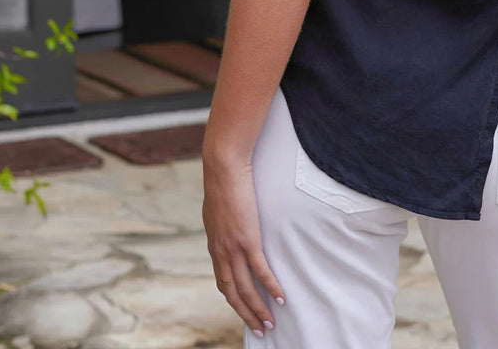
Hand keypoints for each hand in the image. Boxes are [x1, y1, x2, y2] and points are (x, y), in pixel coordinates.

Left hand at [202, 152, 284, 338]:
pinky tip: (281, 298)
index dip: (234, 300)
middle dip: (246, 314)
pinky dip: (271, 287)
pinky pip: (261, 271)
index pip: (223, 282)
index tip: (245, 311)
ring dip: (258, 309)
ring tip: (270, 323)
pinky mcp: (247, 240)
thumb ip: (222, 224)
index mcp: (215, 246)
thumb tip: (228, 225)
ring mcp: (234, 248)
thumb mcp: (217, 209)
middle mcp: (221, 252)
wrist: (223, 168)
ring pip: (246, 289)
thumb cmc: (222, 181)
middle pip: (233, 293)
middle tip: (259, 329)